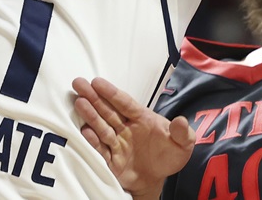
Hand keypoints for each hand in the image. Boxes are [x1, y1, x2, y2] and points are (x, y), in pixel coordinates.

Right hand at [72, 77, 194, 198]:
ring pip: (102, 126)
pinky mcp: (111, 159)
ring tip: (79, 102)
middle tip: (79, 83)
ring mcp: (117, 142)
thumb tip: (181, 121)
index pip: (124, 102)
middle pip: (108, 110)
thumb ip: (182, 133)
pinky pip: (101, 148)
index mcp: (141, 118)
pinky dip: (92, 140)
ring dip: (90, 115)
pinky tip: (84, 129)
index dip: (111, 92)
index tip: (97, 82)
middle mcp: (126, 128)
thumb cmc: (168, 157)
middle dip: (93, 97)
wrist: (156, 181)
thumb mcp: (182, 145)